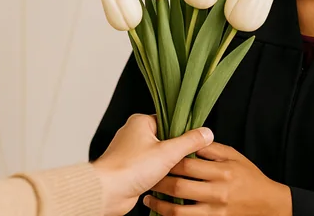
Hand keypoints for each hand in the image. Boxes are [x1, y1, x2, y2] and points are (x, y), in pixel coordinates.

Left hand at [92, 114, 213, 215]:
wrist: (107, 193)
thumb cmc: (130, 169)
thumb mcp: (168, 152)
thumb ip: (189, 142)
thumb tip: (207, 133)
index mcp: (140, 122)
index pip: (169, 120)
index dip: (183, 131)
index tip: (195, 140)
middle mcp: (133, 133)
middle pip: (165, 137)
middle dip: (176, 149)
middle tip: (188, 157)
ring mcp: (130, 151)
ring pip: (157, 154)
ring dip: (167, 163)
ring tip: (178, 170)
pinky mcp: (129, 168)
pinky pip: (149, 166)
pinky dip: (158, 173)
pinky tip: (166, 179)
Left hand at [145, 142, 291, 215]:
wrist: (268, 206)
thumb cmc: (251, 178)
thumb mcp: (236, 156)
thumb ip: (213, 149)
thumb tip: (192, 138)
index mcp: (223, 169)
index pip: (188, 161)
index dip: (169, 158)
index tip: (158, 155)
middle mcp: (218, 189)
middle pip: (180, 182)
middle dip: (161, 178)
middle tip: (149, 173)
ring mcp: (214, 209)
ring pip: (178, 206)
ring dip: (160, 201)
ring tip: (150, 195)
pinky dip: (168, 215)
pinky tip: (160, 210)